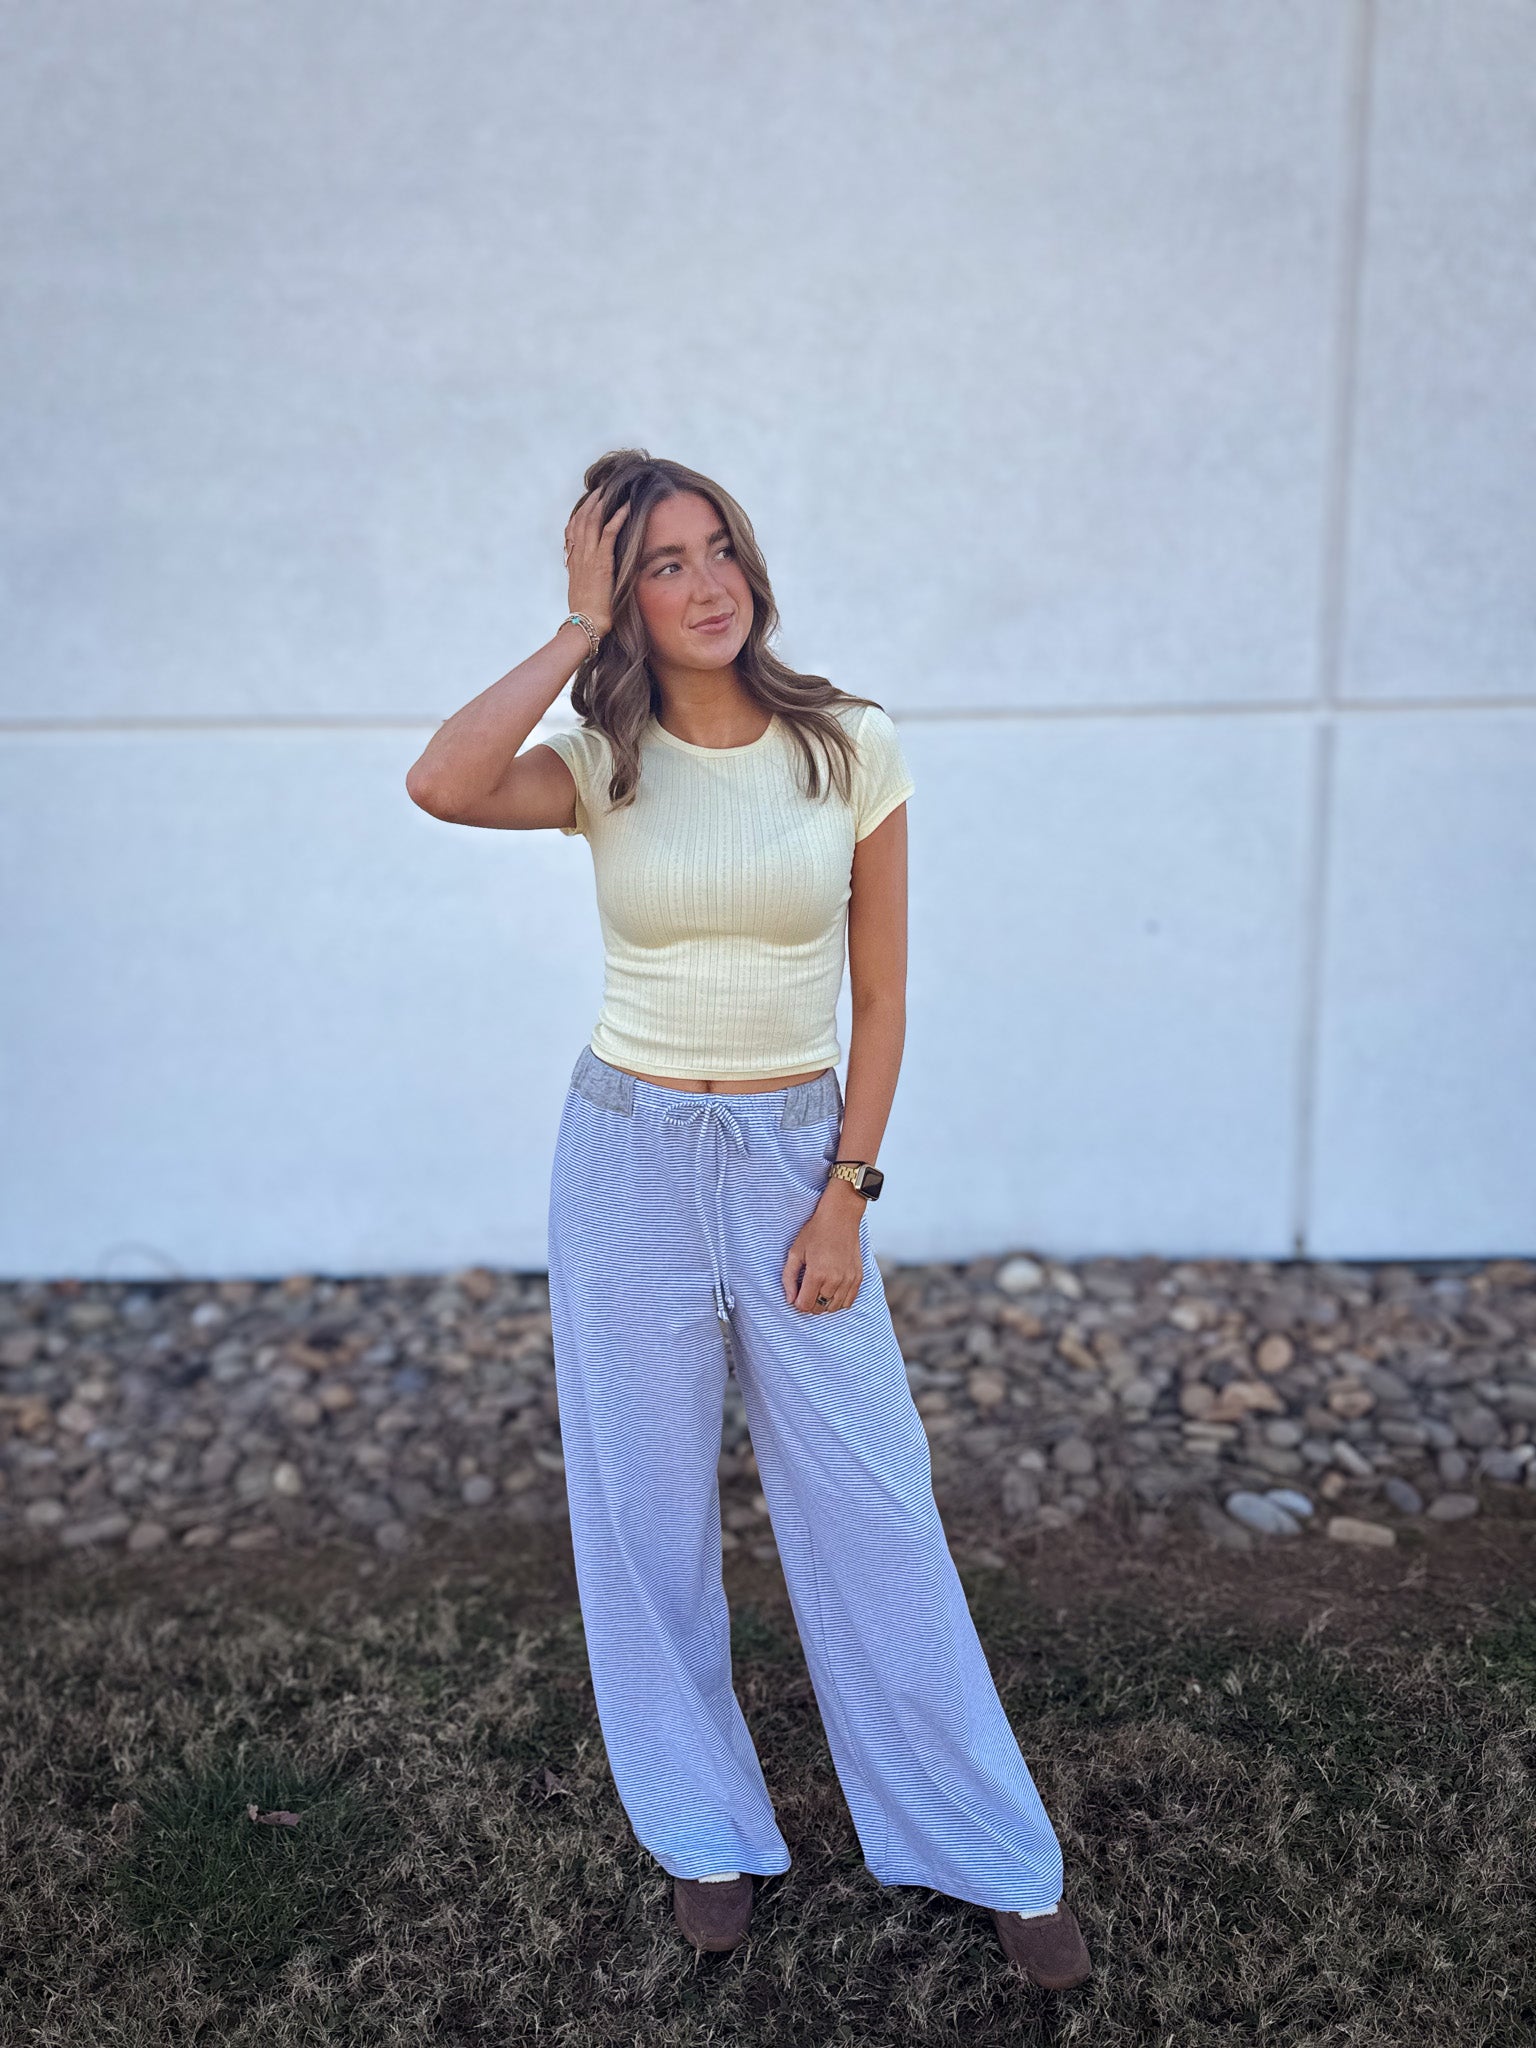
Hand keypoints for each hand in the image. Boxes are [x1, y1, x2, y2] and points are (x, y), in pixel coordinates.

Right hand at [564, 487, 630, 635]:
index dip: (580, 513)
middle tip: (602, 488)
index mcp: (574, 561)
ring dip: (603, 503)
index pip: (573, 529)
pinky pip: (608, 533)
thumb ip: (585, 578)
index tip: (588, 502)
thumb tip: (589, 574)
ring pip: (592, 521)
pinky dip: (617, 518)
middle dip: (591, 502)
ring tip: (613, 490)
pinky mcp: (601, 562)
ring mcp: (588, 557)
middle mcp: (579, 555)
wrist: (586, 624)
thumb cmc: (587, 614)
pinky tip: (626, 508)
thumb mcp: (582, 591)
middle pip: (581, 519)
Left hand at [782, 1178, 865, 1312]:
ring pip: (834, 1308)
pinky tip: (831, 1290)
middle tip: (806, 1290)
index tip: (796, 1293)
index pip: (805, 1305)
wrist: (840, 1217)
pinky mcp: (858, 1277)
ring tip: (818, 1290)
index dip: (797, 1302)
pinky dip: (838, 1301)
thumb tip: (790, 1299)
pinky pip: (848, 1302)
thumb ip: (789, 1278)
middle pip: (819, 1308)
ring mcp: (848, 1280)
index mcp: (817, 1274)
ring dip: (823, 1304)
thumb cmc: (815, 1232)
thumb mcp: (795, 1252)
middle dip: (809, 1303)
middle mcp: (834, 1280)